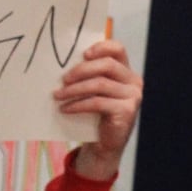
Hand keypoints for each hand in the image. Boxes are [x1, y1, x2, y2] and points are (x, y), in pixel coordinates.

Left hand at [54, 39, 142, 180]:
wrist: (104, 143)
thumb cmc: (97, 113)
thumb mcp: (94, 91)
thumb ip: (89, 76)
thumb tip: (62, 65)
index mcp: (125, 70)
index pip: (118, 49)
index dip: (101, 47)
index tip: (83, 54)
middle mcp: (133, 81)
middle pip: (107, 65)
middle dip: (81, 70)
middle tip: (63, 79)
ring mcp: (132, 96)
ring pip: (100, 84)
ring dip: (74, 90)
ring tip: (58, 95)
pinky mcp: (126, 110)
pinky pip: (98, 103)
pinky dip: (78, 105)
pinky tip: (65, 109)